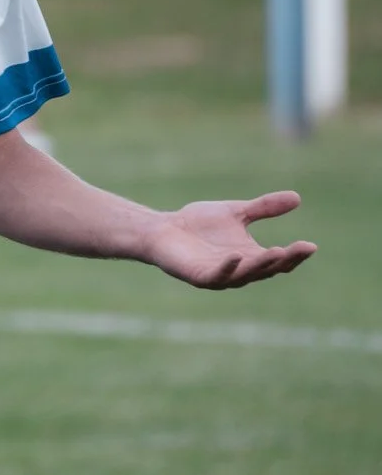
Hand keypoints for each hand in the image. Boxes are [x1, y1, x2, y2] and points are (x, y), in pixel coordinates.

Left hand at [143, 191, 315, 289]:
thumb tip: (297, 197)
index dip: (295, 255)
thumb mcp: (237, 212)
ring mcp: (220, 275)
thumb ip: (264, 208)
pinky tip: (236, 255)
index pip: (279, 261)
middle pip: (267, 269)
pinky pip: (217, 276)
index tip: (311, 245)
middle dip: (284, 260)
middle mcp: (239, 270)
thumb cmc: (199, 224)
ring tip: (277, 252)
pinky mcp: (199, 276)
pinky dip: (227, 267)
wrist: (164, 229)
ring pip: (245, 275)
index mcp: (251, 257)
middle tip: (301, 249)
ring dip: (261, 265)